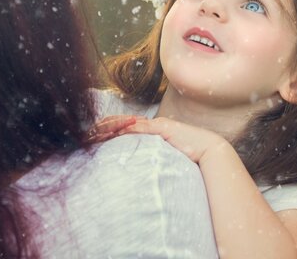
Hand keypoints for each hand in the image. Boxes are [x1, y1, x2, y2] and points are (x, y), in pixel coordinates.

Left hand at [89, 116, 228, 163]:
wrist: (209, 151)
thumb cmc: (190, 159)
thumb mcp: (165, 159)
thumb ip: (152, 160)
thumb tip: (139, 174)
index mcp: (151, 131)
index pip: (125, 127)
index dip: (109, 130)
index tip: (94, 137)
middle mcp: (152, 124)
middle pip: (122, 122)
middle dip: (104, 126)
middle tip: (87, 132)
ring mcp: (157, 125)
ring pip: (128, 123)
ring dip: (110, 127)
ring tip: (95, 132)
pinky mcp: (162, 128)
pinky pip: (140, 128)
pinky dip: (126, 129)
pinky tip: (113, 132)